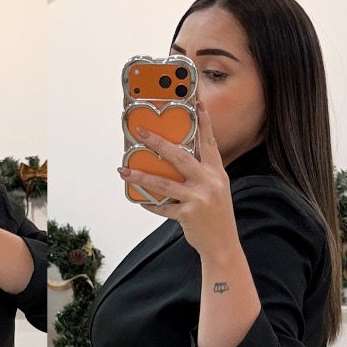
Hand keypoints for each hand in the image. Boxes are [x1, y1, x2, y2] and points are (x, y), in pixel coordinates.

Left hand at [118, 101, 237, 258]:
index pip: (208, 141)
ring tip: (124, 170)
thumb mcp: (215, 189)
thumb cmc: (216, 215)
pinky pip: (163, 207)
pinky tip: (139, 200)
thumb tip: (175, 160)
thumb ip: (201, 173)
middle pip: (180, 156)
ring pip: (165, 183)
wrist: (222, 244)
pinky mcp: (188, 214)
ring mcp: (199, 198)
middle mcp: (209, 181)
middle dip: (159, 143)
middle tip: (141, 132)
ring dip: (142, 176)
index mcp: (216, 172)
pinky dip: (150, 204)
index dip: (203, 122)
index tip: (195, 103)